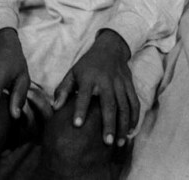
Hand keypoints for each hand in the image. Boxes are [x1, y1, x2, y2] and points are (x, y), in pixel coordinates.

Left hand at [52, 29, 137, 147]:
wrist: (111, 47)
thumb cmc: (88, 65)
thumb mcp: (73, 73)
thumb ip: (64, 90)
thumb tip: (55, 108)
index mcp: (90, 78)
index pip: (84, 95)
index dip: (80, 109)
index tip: (77, 125)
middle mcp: (106, 81)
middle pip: (109, 104)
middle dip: (109, 123)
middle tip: (106, 142)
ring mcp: (120, 83)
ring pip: (124, 105)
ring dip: (123, 124)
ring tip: (119, 142)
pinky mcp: (129, 84)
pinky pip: (134, 101)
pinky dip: (134, 116)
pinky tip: (131, 129)